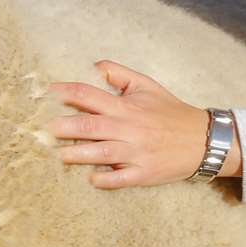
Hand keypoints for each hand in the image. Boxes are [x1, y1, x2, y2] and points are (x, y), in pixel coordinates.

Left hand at [47, 60, 240, 188]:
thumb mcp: (146, 85)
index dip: (66, 92)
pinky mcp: (144, 174)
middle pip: (91, 126)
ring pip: (102, 154)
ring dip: (78, 154)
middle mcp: (130, 128)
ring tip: (58, 155)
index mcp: (127, 106)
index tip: (45, 93)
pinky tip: (91, 179)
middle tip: (42, 128)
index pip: (90, 95)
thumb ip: (118, 73)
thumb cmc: (170, 110)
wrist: (203, 139)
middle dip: (65, 127)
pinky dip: (106, 179)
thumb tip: (92, 66)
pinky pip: (121, 179)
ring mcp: (136, 152)